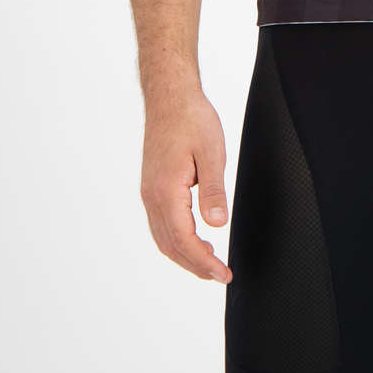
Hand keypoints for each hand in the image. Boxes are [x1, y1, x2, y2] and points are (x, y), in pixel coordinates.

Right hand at [139, 76, 233, 283]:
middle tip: (220, 276)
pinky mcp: (152, 187)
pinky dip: (176, 240)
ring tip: (209, 265)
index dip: (204, 262)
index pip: (185, 239)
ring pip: (163, 237)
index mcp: (166, 190)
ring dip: (184, 256)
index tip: (223, 274)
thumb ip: (213, 191)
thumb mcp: (211, 152)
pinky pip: (161, 224)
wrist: (169, 96)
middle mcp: (152, 196)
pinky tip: (194, 240)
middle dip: (195, 266)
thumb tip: (216, 225)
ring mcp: (149, 192)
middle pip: (170, 245)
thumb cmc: (191, 119)